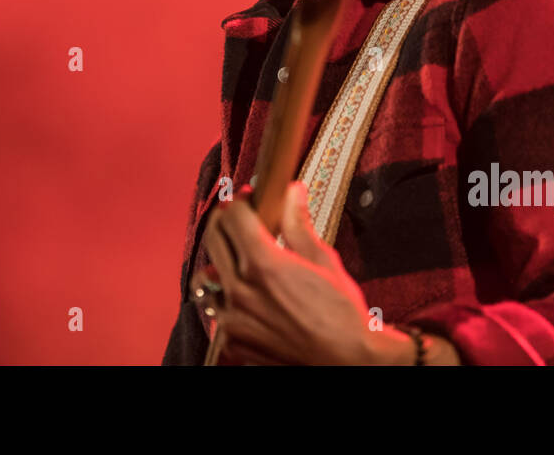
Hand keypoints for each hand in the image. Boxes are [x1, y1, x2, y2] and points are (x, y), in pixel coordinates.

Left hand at [191, 181, 378, 364]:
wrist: (346, 361)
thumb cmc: (342, 316)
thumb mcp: (323, 262)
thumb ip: (298, 225)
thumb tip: (292, 193)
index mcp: (263, 265)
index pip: (232, 216)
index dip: (241, 201)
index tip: (248, 199)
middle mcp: (240, 291)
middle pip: (213, 239)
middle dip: (226, 223)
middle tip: (242, 222)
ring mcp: (232, 319)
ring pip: (206, 275)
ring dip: (220, 263)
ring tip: (241, 263)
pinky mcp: (232, 342)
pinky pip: (216, 311)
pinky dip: (227, 300)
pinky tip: (247, 297)